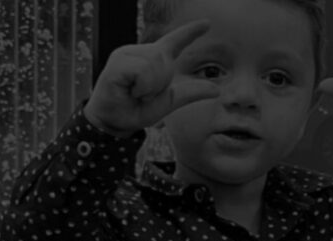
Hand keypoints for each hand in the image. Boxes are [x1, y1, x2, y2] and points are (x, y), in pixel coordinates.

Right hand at [84, 20, 218, 136]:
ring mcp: (125, 55)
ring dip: (151, 86)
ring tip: (136, 93)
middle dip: (160, 82)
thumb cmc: (137, 110)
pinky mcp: (116, 64)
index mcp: (153, 59)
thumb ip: (191, 93)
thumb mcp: (169, 102)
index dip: (191, 32)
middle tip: (144, 94)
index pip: (175, 41)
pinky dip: (143, 87)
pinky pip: (142, 72)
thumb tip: (217, 90)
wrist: (115, 124)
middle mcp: (139, 52)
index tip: (207, 24)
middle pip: (164, 57)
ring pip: (154, 64)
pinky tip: (130, 92)